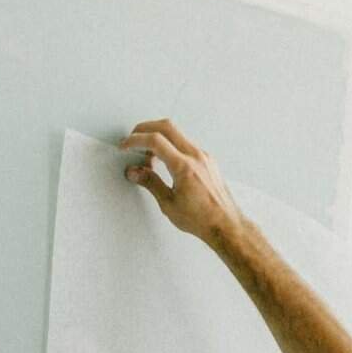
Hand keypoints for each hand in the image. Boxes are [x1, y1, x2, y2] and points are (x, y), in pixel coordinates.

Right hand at [121, 119, 244, 249]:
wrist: (226, 225)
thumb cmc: (202, 220)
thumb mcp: (169, 204)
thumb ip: (150, 183)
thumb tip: (134, 172)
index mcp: (184, 167)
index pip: (155, 141)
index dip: (135, 140)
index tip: (125, 145)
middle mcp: (196, 157)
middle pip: (166, 127)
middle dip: (145, 128)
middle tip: (133, 139)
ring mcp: (204, 156)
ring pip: (177, 134)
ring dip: (159, 139)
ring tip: (149, 159)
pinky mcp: (208, 160)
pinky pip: (186, 144)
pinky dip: (172, 146)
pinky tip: (165, 162)